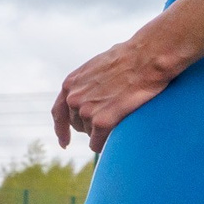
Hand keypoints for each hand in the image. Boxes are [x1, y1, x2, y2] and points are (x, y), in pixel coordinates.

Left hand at [52, 36, 184, 151]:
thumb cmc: (128, 58)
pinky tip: (114, 140)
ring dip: (102, 131)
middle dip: (91, 124)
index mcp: (71, 84)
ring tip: (121, 115)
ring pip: (90, 134)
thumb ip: (87, 82)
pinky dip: (105, 145)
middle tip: (111, 116)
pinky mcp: (101, 122)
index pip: (58, 112)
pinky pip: (98, 144)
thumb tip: (90, 92)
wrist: (145, 58)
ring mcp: (86, 111)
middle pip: (78, 125)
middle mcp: (73, 99)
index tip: (64, 143)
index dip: (61, 129)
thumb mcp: (97, 66)